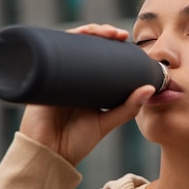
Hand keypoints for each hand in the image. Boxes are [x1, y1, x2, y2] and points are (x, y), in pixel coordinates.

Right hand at [19, 24, 155, 165]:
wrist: (49, 156)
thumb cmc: (76, 142)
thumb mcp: (106, 122)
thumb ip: (128, 108)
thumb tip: (150, 89)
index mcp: (85, 83)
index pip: (96, 54)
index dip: (108, 41)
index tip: (124, 37)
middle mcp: (69, 76)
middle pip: (81, 45)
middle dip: (98, 32)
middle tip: (116, 34)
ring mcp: (53, 76)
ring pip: (65, 45)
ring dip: (81, 32)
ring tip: (99, 32)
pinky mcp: (39, 80)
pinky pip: (44, 56)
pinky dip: (55, 41)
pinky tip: (67, 35)